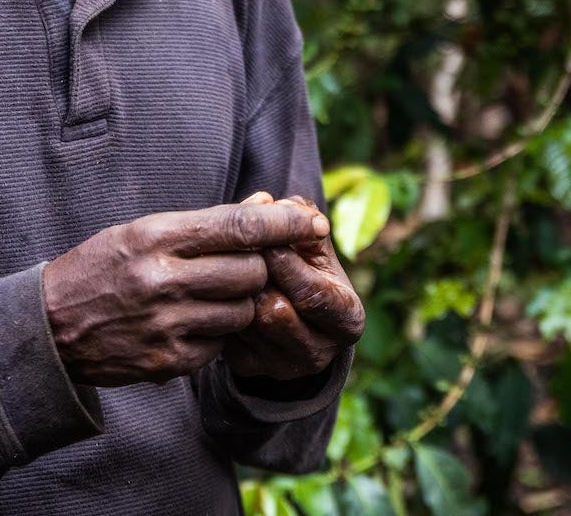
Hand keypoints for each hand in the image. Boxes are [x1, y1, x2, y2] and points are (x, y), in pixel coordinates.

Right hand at [42, 201, 331, 386]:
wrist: (49, 329)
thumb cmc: (101, 268)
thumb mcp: (141, 231)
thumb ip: (202, 225)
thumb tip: (264, 205)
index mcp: (155, 238)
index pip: (237, 226)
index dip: (281, 222)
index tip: (309, 218)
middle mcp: (163, 281)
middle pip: (249, 271)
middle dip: (258, 266)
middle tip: (247, 263)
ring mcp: (167, 326)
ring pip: (242, 311)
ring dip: (240, 302)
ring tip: (212, 294)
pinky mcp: (169, 363)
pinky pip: (221, 344)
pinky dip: (217, 333)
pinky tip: (191, 322)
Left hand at [222, 193, 365, 382]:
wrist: (288, 307)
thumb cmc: (304, 263)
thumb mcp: (312, 242)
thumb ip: (298, 216)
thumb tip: (270, 201)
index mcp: (348, 318)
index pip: (314, 295)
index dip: (286, 264)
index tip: (266, 241)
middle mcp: (321, 352)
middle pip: (275, 312)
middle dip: (255, 278)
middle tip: (238, 251)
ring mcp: (285, 366)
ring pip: (247, 324)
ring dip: (235, 291)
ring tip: (229, 267)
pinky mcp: (252, 370)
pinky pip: (227, 337)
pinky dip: (222, 309)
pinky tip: (223, 290)